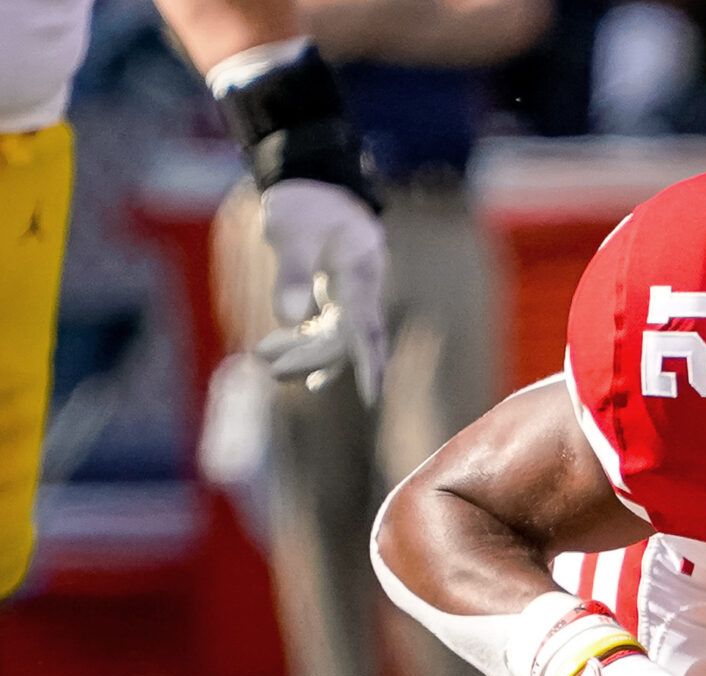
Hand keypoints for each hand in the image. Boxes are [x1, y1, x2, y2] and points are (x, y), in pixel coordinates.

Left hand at [251, 181, 389, 403]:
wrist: (316, 179)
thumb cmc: (305, 202)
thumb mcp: (292, 231)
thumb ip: (293, 273)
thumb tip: (289, 318)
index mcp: (361, 272)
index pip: (366, 327)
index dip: (368, 364)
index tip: (371, 398)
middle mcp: (364, 288)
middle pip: (345, 338)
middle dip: (312, 358)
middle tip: (269, 367)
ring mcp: (355, 293)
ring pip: (337, 337)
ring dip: (305, 352)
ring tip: (264, 357)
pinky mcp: (342, 293)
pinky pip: (332, 329)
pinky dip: (311, 344)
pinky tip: (289, 356)